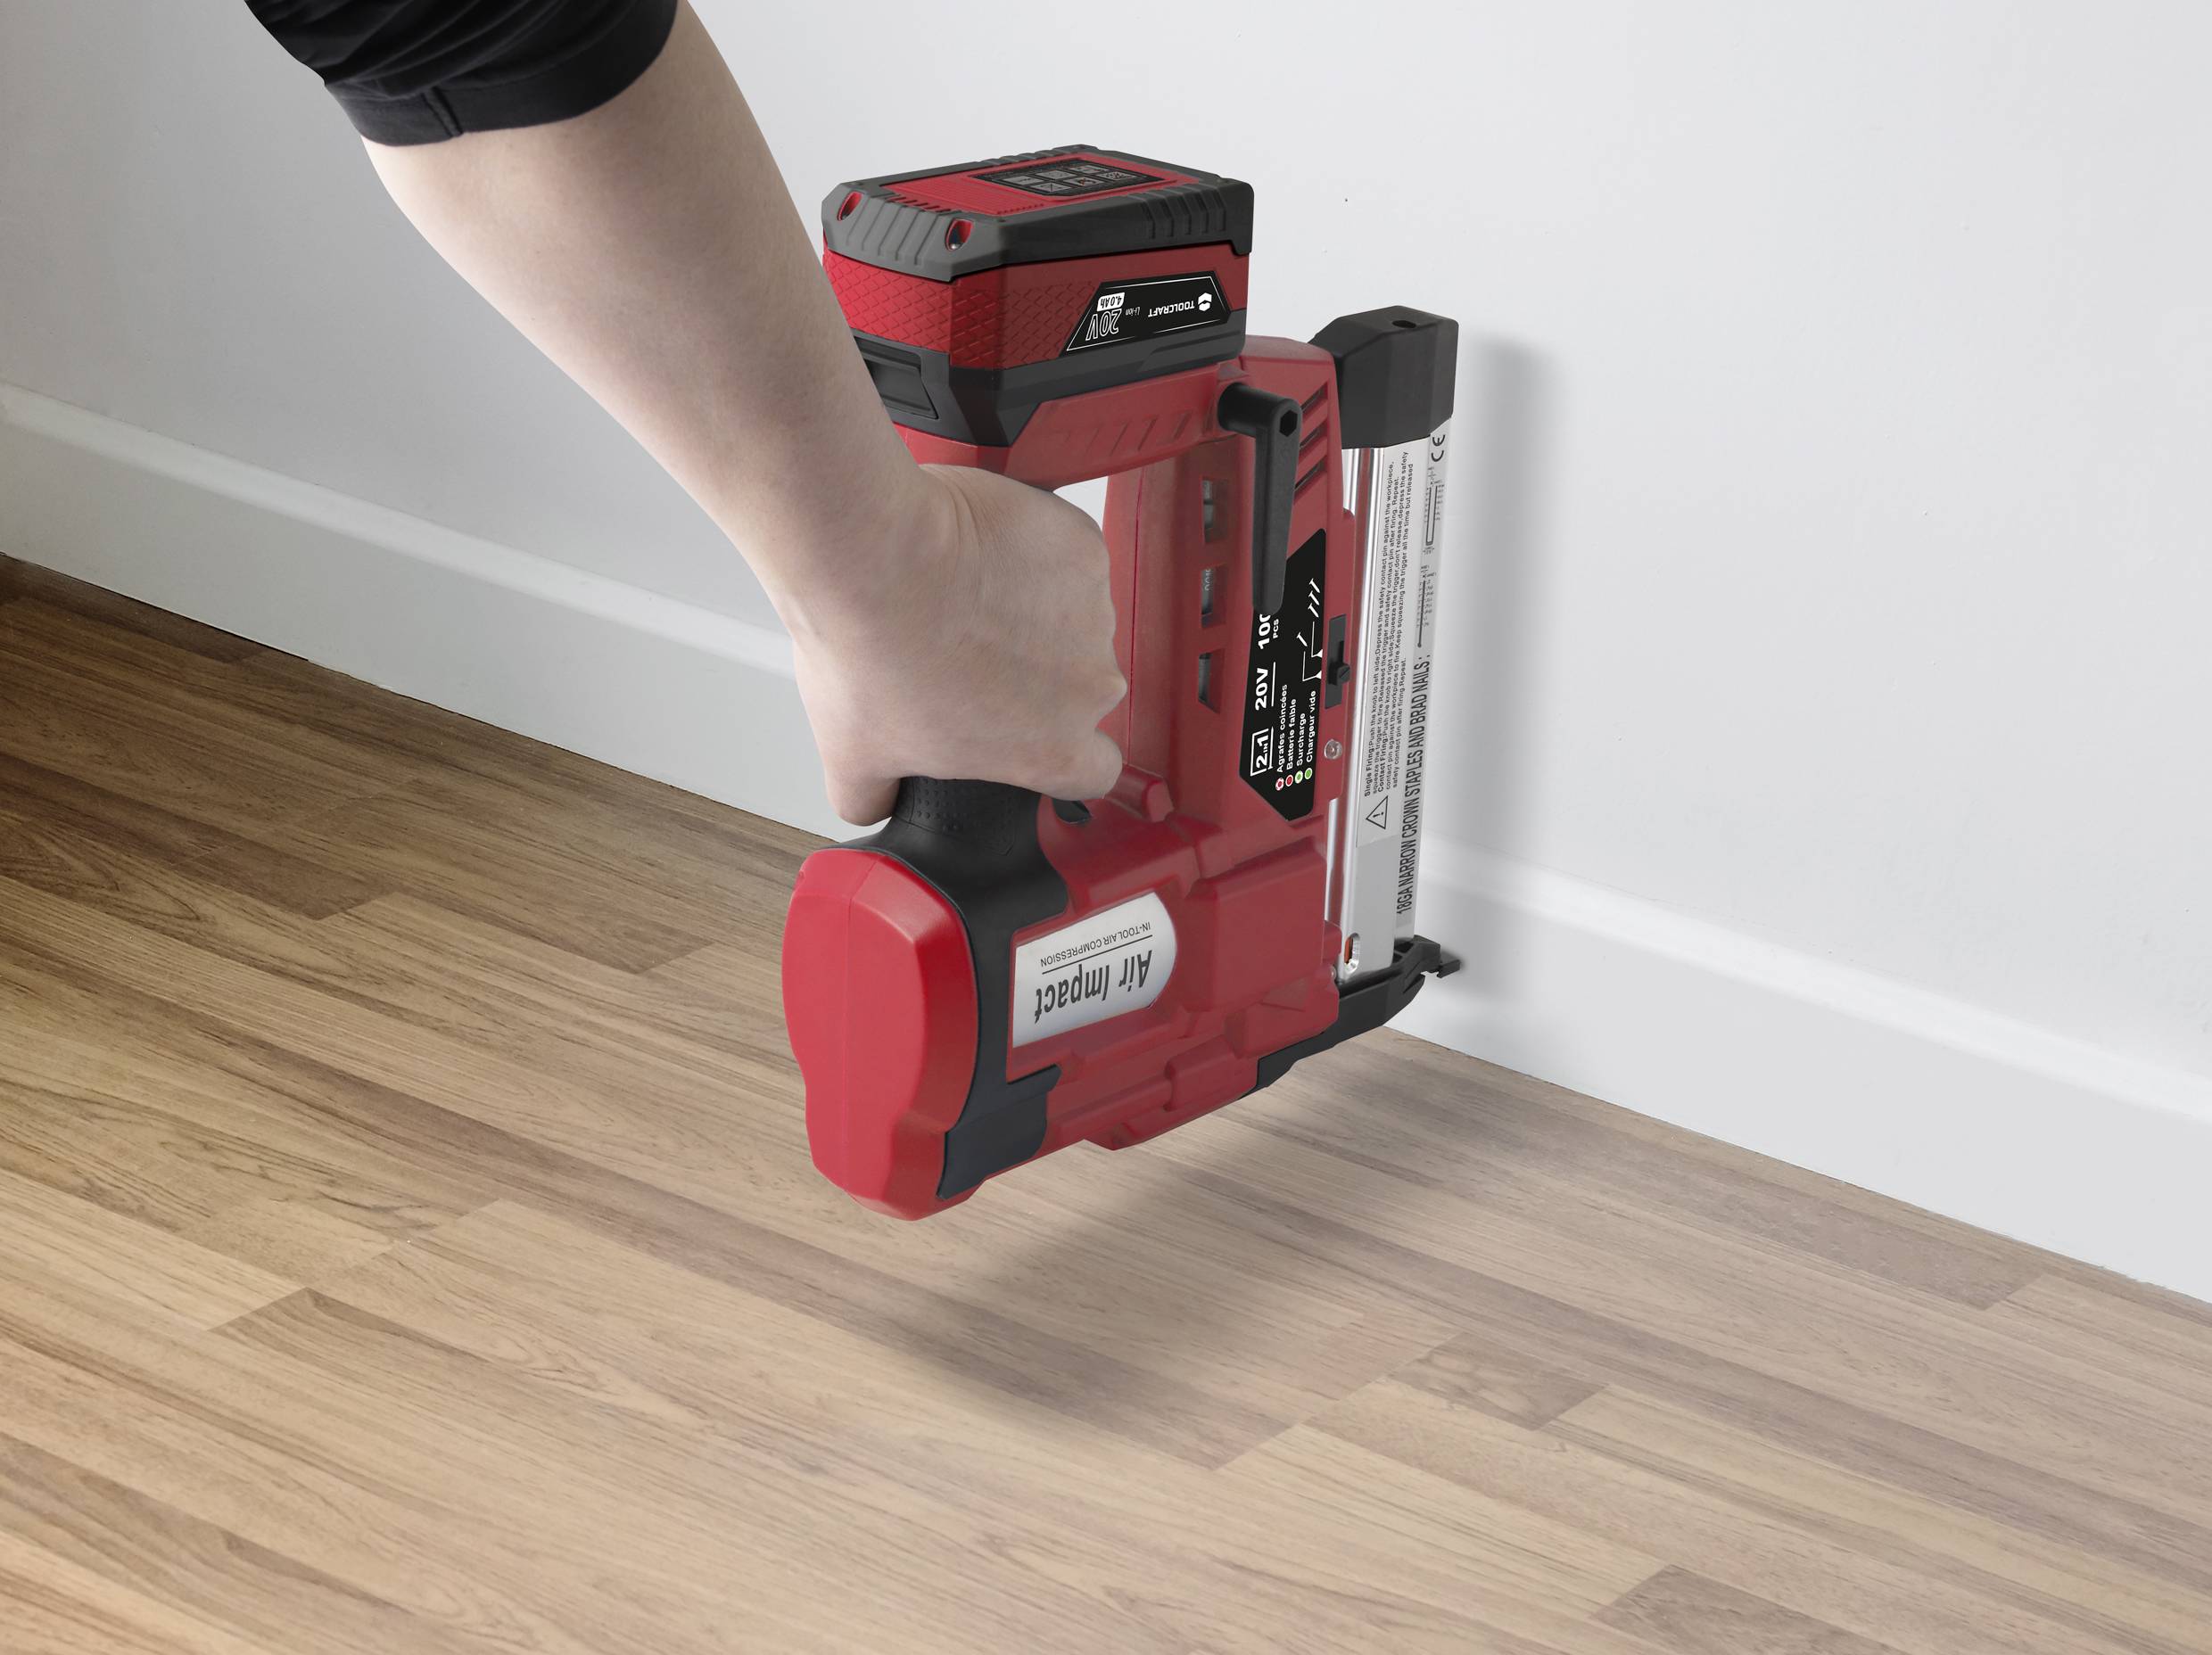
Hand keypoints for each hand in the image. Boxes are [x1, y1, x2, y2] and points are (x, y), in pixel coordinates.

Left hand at [783, 464, 1125, 824]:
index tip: (1033, 732)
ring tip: (962, 595)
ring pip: (1074, 618)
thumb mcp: (853, 755)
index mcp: (1050, 749)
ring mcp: (1093, 612)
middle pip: (1079, 688)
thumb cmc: (870, 651)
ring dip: (1032, 609)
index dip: (1065, 752)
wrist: (874, 553)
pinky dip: (1032, 554)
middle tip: (967, 648)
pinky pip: (1066, 556)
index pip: (1093, 770)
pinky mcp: (1083, 548)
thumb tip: (875, 801)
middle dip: (1035, 669)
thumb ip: (875, 796)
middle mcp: (1090, 687)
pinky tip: (979, 552)